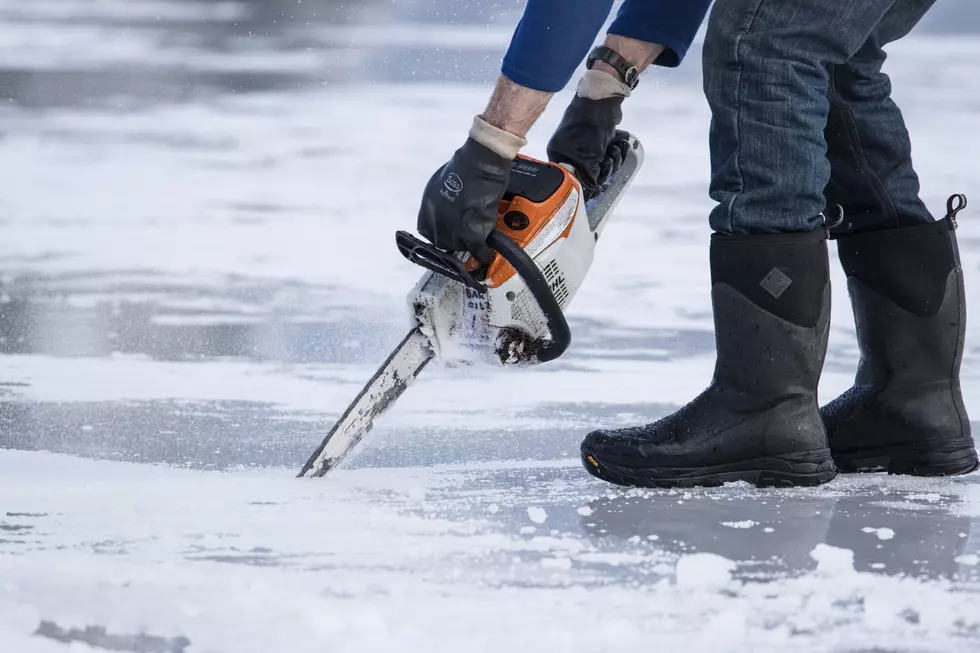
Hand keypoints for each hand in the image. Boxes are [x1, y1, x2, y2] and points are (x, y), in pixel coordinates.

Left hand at [417, 137, 510, 264]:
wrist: (479, 166)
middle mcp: (436, 225)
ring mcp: (453, 232)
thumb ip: (438, 203)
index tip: (449, 229)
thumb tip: (444, 212)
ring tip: (478, 237)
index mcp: (426, 212)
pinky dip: (483, 254)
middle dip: (453, 239)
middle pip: (443, 242)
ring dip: (468, 243)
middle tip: (465, 232)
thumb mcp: (438, 186)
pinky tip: (487, 253)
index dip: (440, 231)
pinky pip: (478, 251)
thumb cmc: (461, 169)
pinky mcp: (472, 236)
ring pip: (460, 247)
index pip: (428, 232)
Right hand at [546, 95, 625, 199]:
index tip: (596, 189)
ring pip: (601, 164)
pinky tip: (617, 144)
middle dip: (602, 170)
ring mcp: (585, 144)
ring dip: (611, 160)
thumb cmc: (588, 132)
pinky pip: (608, 154)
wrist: (602, 103)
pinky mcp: (599, 139)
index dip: (584, 186)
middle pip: (588, 174)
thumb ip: (588, 180)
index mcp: (559, 155)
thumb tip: (591, 194)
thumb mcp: (587, 160)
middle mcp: (569, 151)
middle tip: (604, 162)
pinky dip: (615, 151)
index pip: (570, 180)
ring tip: (612, 150)